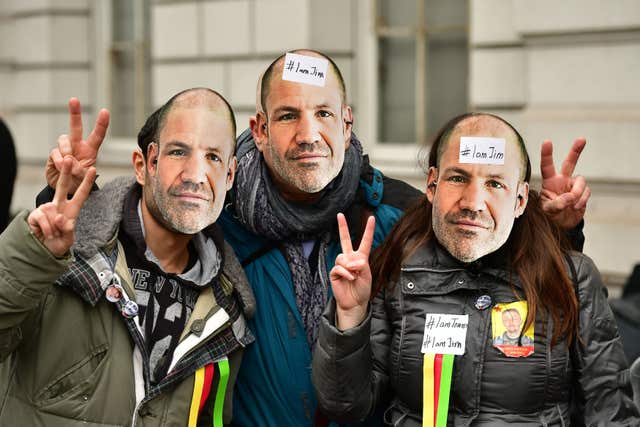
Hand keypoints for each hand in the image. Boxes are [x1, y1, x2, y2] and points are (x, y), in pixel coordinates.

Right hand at [29, 156, 96, 256]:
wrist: (44, 250)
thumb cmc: (59, 243)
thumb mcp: (68, 239)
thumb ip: (67, 229)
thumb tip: (60, 217)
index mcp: (72, 209)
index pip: (81, 194)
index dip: (87, 182)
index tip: (93, 169)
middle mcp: (59, 205)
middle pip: (62, 185)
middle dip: (65, 171)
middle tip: (68, 158)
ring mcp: (47, 208)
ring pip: (52, 213)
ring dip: (54, 228)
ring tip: (53, 234)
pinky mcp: (35, 214)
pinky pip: (43, 218)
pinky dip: (46, 229)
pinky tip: (45, 233)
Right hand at [45, 98, 108, 192]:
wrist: (66, 189)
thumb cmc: (80, 181)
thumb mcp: (86, 177)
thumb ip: (80, 170)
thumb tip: (69, 160)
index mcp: (90, 150)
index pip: (97, 135)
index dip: (101, 123)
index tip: (105, 111)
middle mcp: (78, 145)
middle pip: (75, 126)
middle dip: (74, 112)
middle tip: (74, 99)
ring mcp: (65, 148)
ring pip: (64, 141)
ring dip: (67, 152)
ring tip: (70, 165)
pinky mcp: (54, 154)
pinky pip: (55, 152)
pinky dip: (59, 161)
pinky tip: (61, 167)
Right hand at [330, 213, 375, 330]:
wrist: (354, 302)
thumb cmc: (362, 289)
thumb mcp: (367, 276)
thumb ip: (361, 265)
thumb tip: (351, 260)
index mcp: (361, 257)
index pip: (365, 241)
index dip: (368, 230)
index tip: (372, 217)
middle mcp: (350, 258)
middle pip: (345, 240)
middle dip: (342, 227)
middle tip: (340, 215)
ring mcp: (341, 265)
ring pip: (342, 256)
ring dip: (350, 266)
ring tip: (354, 275)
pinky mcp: (335, 272)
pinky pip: (339, 267)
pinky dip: (346, 273)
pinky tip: (349, 278)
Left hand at [540, 138, 590, 228]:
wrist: (562, 224)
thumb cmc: (550, 215)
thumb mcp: (547, 211)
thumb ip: (555, 205)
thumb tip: (568, 198)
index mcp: (549, 182)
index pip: (547, 166)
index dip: (547, 154)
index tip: (547, 141)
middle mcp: (562, 180)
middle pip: (570, 162)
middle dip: (576, 150)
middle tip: (582, 139)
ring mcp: (573, 186)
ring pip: (581, 181)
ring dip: (577, 193)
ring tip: (570, 204)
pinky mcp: (583, 192)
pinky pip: (587, 192)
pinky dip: (582, 200)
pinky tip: (575, 207)